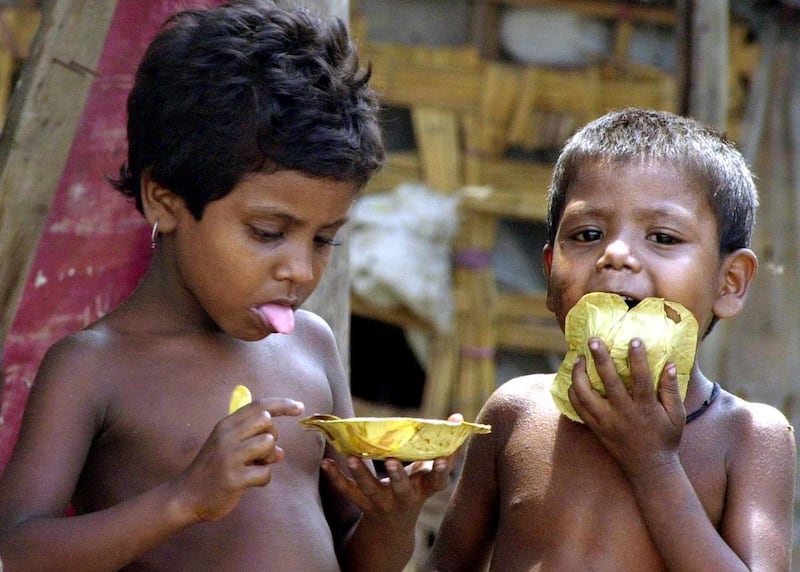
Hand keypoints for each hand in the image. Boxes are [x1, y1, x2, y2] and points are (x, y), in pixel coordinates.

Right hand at [174, 398, 303, 522]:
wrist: (186, 496)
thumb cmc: (211, 470)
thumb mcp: (227, 447)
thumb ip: (252, 442)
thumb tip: (281, 452)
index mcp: (226, 425)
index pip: (259, 405)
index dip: (282, 404)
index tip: (300, 407)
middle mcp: (227, 436)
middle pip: (266, 421)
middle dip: (273, 435)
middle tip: (263, 451)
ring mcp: (229, 457)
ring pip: (268, 444)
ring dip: (269, 458)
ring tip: (256, 466)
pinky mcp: (233, 478)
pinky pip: (265, 473)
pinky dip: (263, 479)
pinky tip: (250, 482)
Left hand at [320, 413, 462, 525]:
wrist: (393, 527)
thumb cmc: (416, 487)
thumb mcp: (431, 471)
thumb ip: (444, 446)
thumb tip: (458, 417)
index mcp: (425, 489)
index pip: (437, 481)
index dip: (440, 470)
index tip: (439, 459)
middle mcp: (405, 498)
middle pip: (401, 489)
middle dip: (397, 476)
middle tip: (391, 461)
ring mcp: (382, 504)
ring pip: (370, 491)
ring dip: (361, 473)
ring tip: (351, 457)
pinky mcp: (363, 504)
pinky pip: (347, 492)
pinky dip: (335, 478)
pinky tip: (326, 462)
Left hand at [568, 338, 684, 478]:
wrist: (649, 469)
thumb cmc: (665, 439)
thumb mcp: (676, 416)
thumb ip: (671, 390)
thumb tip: (671, 365)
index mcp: (645, 409)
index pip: (641, 379)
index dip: (638, 359)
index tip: (634, 340)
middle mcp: (623, 414)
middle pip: (609, 383)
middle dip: (600, 360)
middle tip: (594, 340)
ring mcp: (606, 422)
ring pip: (585, 395)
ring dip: (579, 374)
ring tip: (579, 358)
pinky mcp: (595, 428)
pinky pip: (578, 408)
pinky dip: (573, 392)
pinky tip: (574, 379)